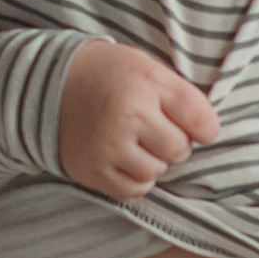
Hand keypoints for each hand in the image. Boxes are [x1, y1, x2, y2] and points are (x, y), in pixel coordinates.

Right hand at [58, 41, 220, 200]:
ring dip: (152, 161)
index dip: (203, 127)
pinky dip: (134, 177)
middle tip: (151, 127)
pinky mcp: (93, 169)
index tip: (191, 123)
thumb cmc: (109, 75)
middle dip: (173, 142)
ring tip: (133, 140)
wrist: (48, 82)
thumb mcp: (147, 68)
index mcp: (147, 83)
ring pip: (156, 172)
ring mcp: (108, 145)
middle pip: (180, 150)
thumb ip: (181, 96)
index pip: (203, 122)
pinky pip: (134, 189)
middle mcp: (128, 115)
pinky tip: (122, 156)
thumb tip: (210, 134)